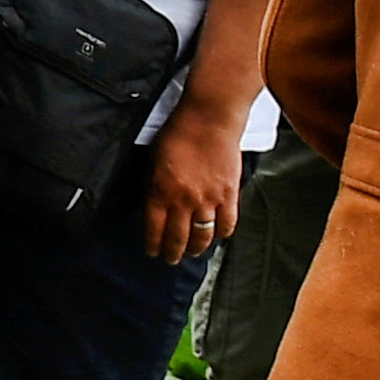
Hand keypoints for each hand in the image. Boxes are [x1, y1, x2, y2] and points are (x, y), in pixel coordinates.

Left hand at [139, 117, 244, 265]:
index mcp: (160, 192)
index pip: (154, 230)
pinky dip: (221, 234)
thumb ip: (152, 188)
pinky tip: (216, 235)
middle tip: (171, 259)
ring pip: (202, 236)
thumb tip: (150, 209)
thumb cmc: (178, 134)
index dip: (153, 245)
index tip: (152, 252)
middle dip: (172, 254)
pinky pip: (227, 225)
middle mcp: (183, 201)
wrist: (208, 120)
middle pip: (177, 239)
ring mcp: (208, 200)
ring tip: (192, 251)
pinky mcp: (229, 196)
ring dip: (196, 248)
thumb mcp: (153, 161)